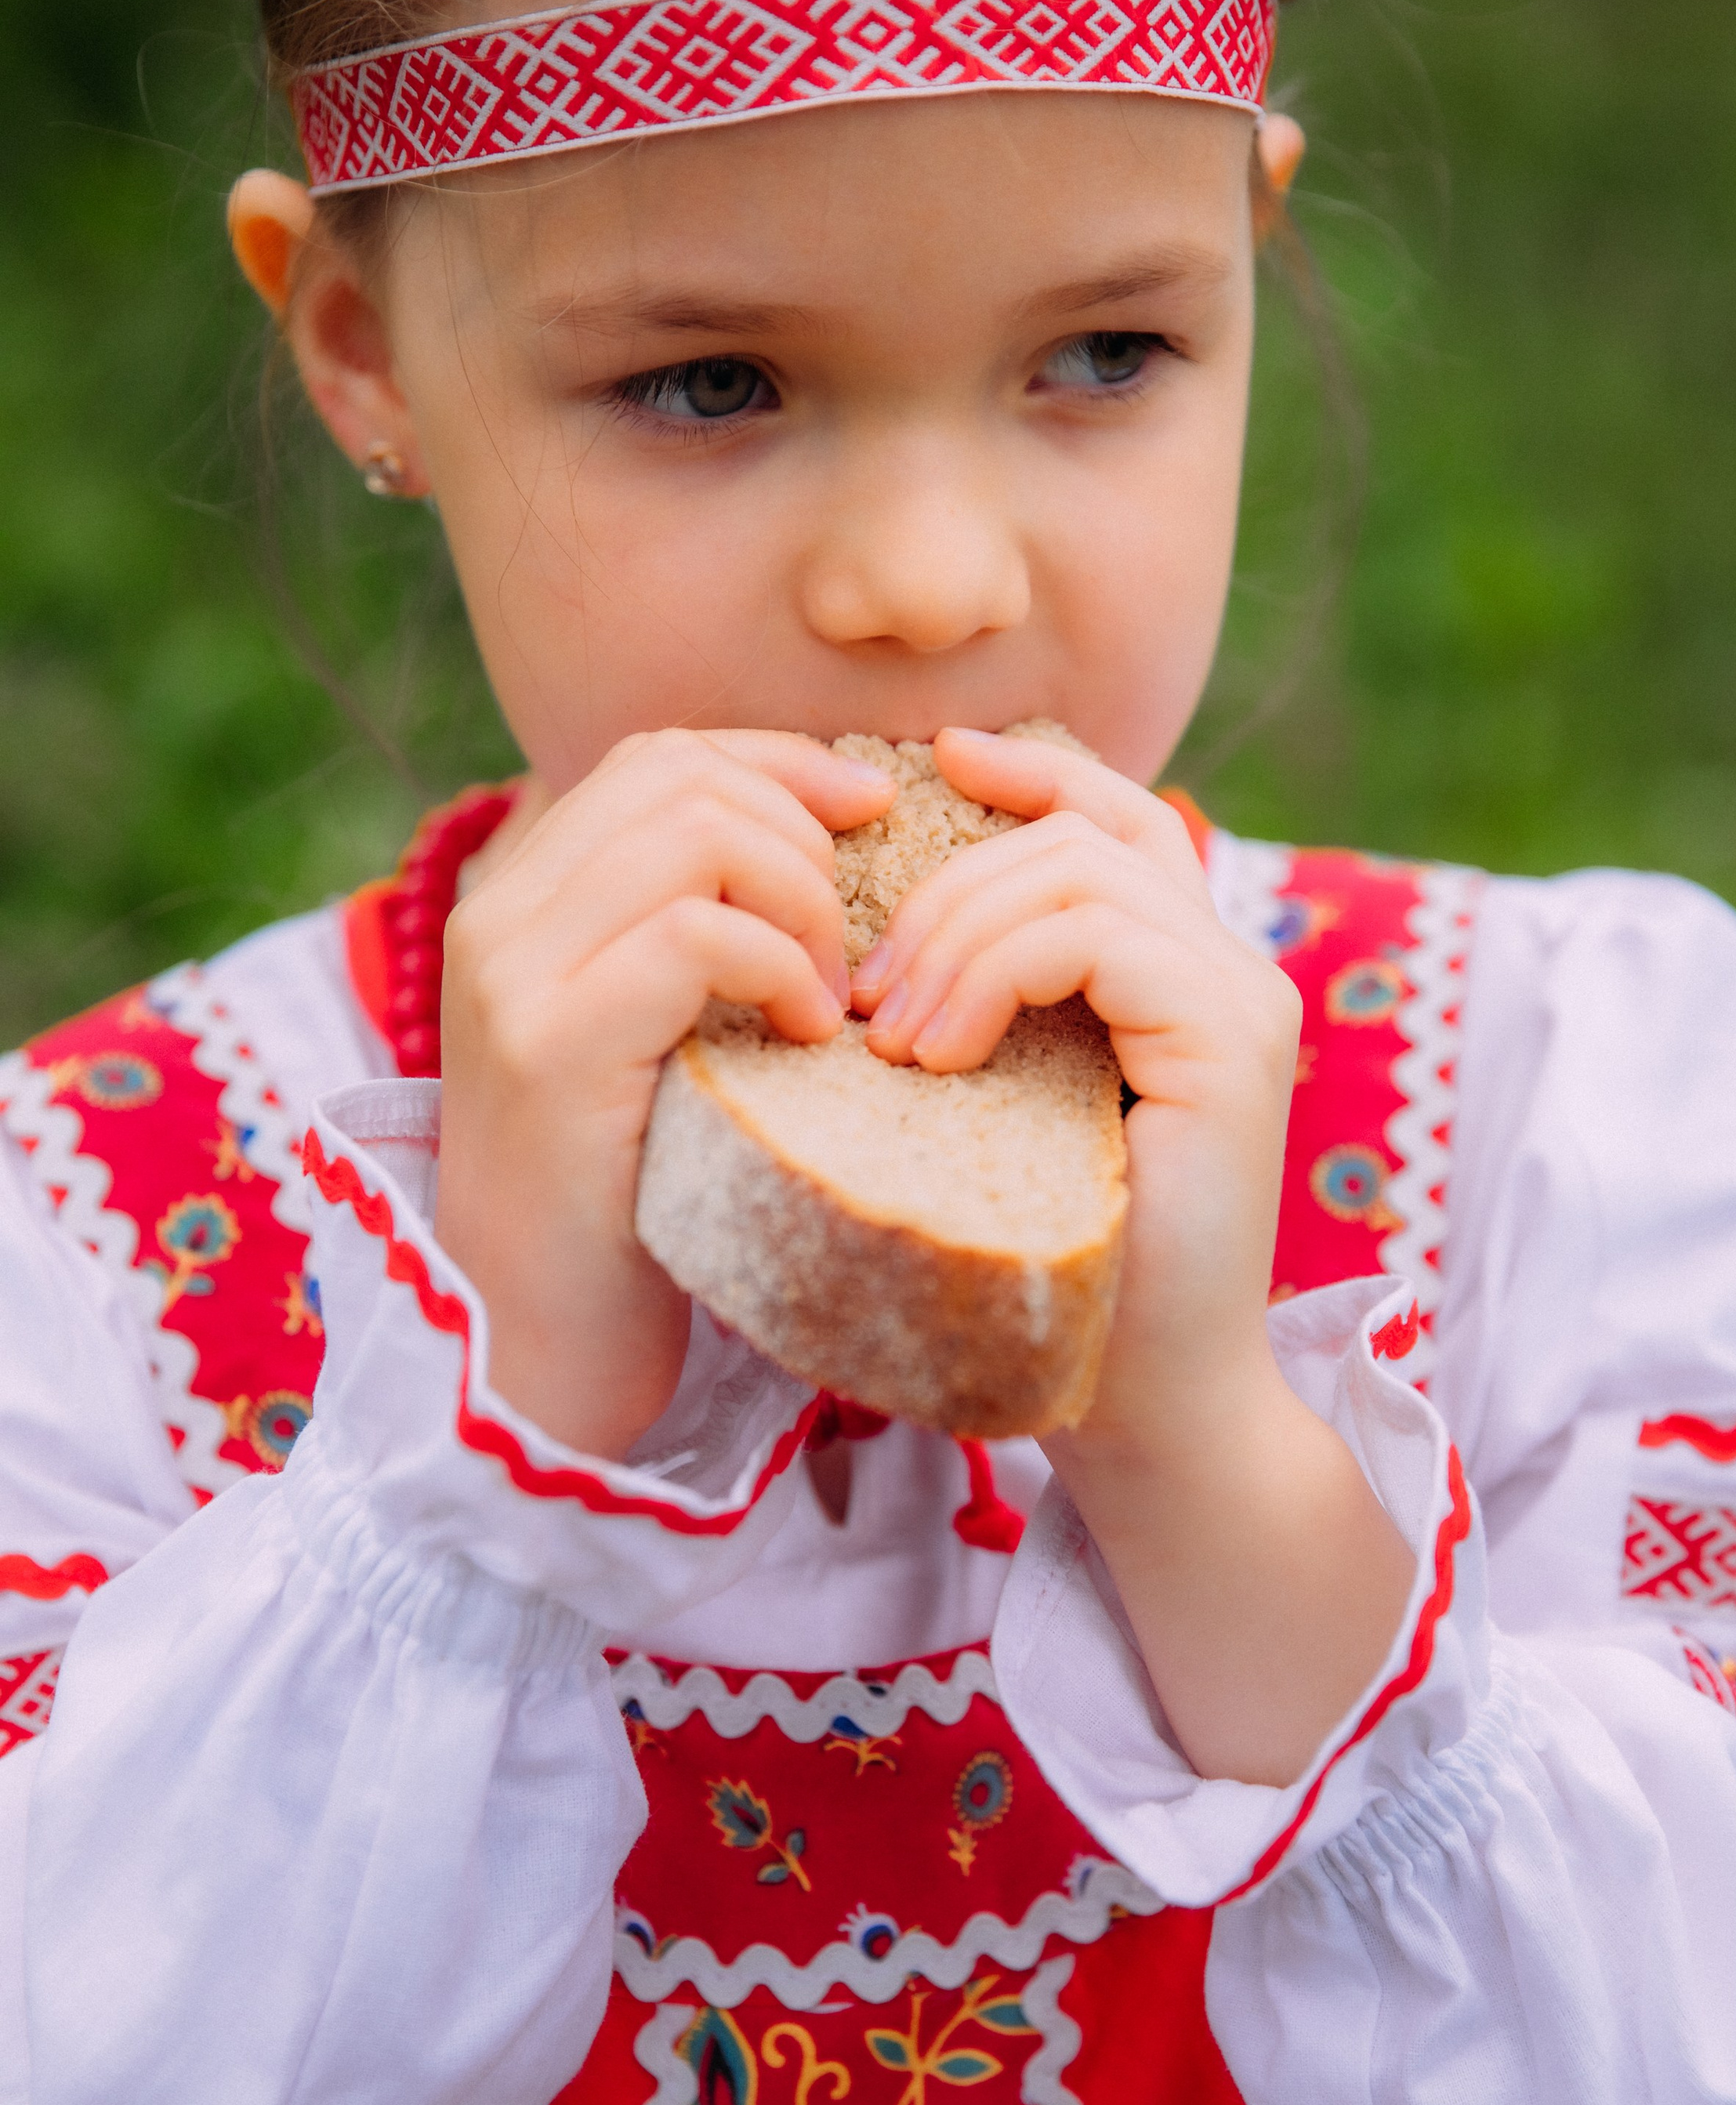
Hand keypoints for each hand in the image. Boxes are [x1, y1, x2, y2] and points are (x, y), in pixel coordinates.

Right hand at [435, 730, 892, 1459]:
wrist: (543, 1346)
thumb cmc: (635, 1196)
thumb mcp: (666, 1036)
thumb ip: (702, 935)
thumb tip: (834, 833)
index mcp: (522, 901)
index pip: (661, 758)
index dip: (777, 765)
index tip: (870, 814)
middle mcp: (497, 917)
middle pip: (681, 775)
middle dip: (803, 831)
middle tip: (859, 941)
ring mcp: (511, 976)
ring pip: (693, 833)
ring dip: (802, 900)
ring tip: (831, 994)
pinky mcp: (549, 1046)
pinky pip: (694, 933)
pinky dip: (778, 966)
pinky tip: (804, 1034)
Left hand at [851, 727, 1414, 1782]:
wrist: (1144, 1408)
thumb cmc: (1048, 1275)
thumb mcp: (999, 1113)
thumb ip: (985, 1014)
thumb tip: (871, 942)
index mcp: (1181, 973)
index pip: (1113, 817)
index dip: (1030, 771)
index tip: (933, 764)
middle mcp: (1230, 968)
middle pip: (1079, 835)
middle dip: (947, 888)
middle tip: (862, 993)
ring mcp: (1241, 999)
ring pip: (1079, 873)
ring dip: (958, 939)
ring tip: (893, 1038)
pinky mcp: (1232, 1041)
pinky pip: (1096, 938)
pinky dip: (998, 975)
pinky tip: (943, 1057)